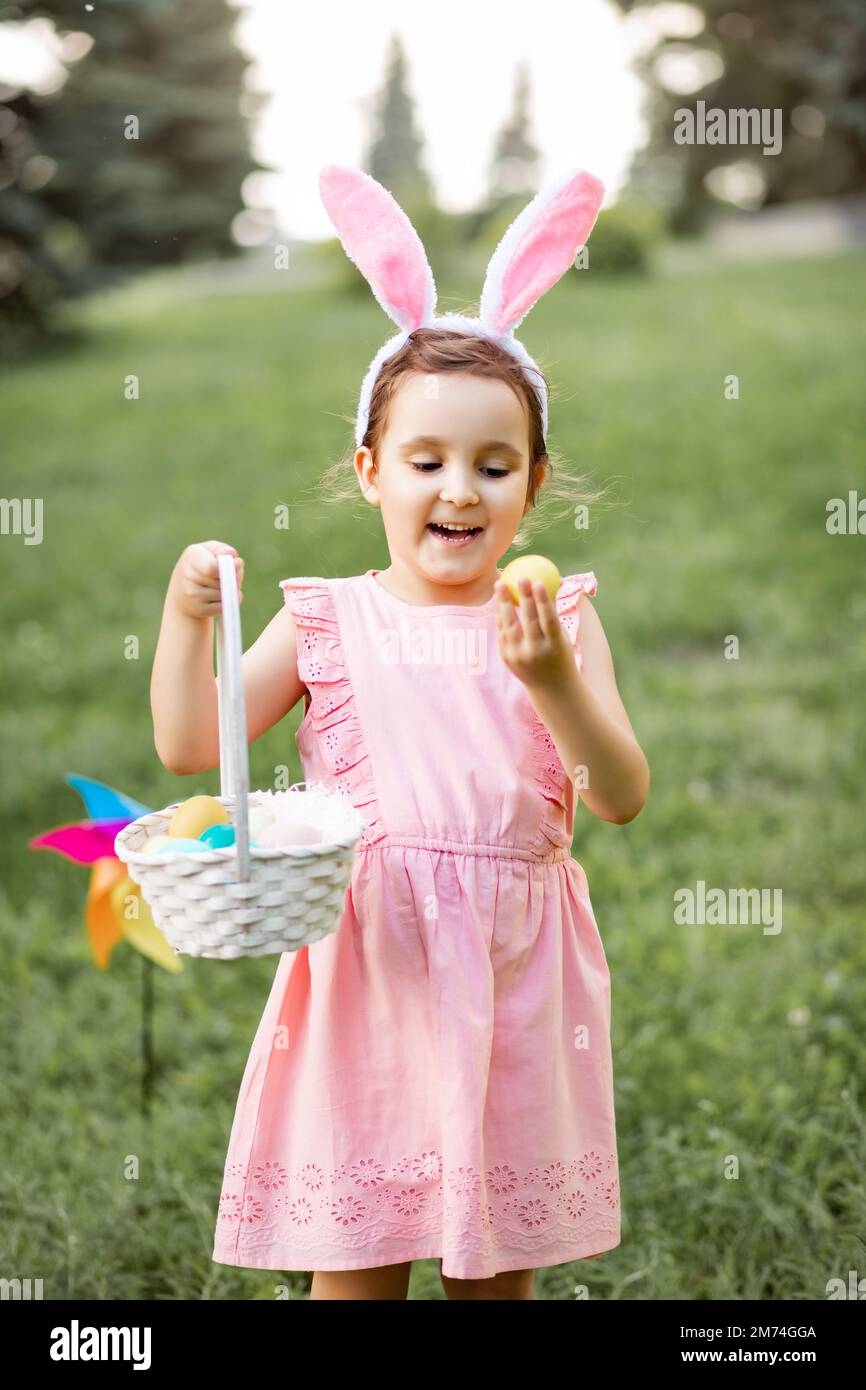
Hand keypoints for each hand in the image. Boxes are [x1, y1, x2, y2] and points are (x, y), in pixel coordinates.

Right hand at [170, 540, 243, 619]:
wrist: (182, 592)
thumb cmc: (202, 566)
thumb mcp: (210, 551)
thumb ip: (223, 551)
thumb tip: (237, 562)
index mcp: (192, 555)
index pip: (212, 567)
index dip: (226, 567)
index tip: (230, 564)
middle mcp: (188, 575)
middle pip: (223, 579)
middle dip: (232, 577)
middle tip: (227, 574)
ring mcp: (192, 594)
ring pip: (224, 593)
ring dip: (230, 590)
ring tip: (221, 585)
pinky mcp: (199, 609)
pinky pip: (223, 606)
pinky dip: (227, 602)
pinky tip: (219, 597)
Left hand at [493, 576, 573, 690]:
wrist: (551, 688)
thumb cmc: (559, 655)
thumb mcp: (561, 637)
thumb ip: (552, 614)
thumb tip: (550, 582)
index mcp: (554, 645)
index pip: (549, 620)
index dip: (543, 601)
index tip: (538, 582)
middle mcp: (536, 652)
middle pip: (528, 621)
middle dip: (522, 598)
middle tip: (519, 577)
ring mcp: (519, 656)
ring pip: (510, 625)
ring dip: (503, 603)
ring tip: (500, 583)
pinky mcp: (506, 658)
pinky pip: (502, 632)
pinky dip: (500, 616)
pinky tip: (498, 601)